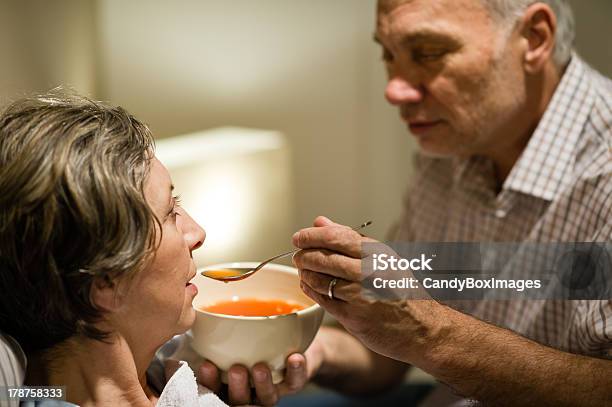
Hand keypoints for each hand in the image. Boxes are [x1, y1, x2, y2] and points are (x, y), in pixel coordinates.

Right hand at [197, 334, 324, 405]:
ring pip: (267, 397)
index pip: (216, 387)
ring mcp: (273, 389)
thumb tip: (197, 317)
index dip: (209, 381)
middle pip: (241, 399)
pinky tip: (294, 358)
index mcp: (231, 383)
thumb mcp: (235, 337)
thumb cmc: (254, 340)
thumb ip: (219, 336)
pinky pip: (295, 382)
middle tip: (236, 369)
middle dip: (237, 387)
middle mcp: (251, 391)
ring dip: (263, 383)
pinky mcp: (293, 383)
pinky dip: (296, 371)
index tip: (206, 365)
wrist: (292, 342)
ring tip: (260, 367)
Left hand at [292, 216, 437, 364]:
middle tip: (297, 255)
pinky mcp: (354, 317)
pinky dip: (311, 291)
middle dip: (303, 255)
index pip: (335, 237)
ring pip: (320, 279)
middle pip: (323, 258)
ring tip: (303, 271)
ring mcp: (361, 295)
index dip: (311, 236)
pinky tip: (308, 286)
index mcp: (377, 253)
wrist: (423, 329)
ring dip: (305, 274)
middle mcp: (370, 272)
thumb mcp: (383, 258)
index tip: (298, 237)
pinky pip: (323, 300)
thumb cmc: (402, 290)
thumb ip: (350, 238)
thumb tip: (320, 222)